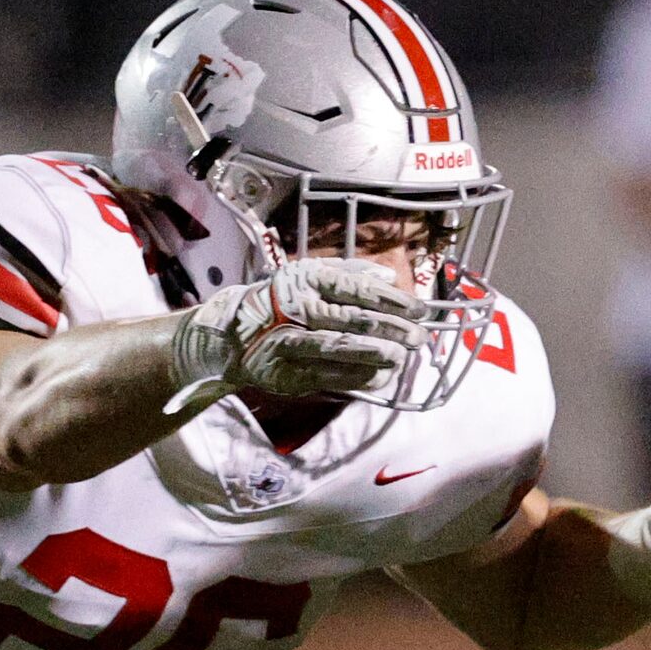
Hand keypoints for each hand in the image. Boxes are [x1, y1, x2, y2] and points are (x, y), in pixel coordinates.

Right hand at [170, 258, 425, 411]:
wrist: (230, 334)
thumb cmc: (281, 301)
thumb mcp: (307, 277)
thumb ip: (348, 273)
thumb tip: (388, 275)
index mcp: (304, 279)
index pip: (354, 287)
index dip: (390, 299)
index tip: (419, 309)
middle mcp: (295, 307)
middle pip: (351, 317)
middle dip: (391, 328)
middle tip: (420, 336)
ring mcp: (288, 340)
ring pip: (338, 346)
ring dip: (375, 352)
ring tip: (402, 356)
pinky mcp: (286, 372)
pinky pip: (328, 375)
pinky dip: (358, 376)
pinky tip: (382, 375)